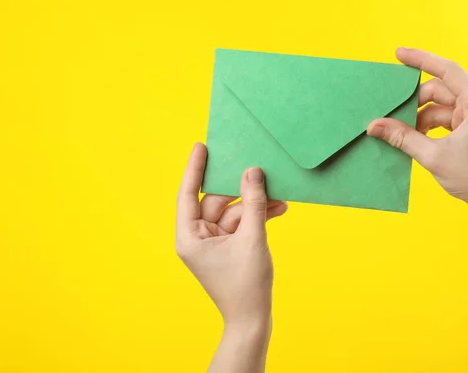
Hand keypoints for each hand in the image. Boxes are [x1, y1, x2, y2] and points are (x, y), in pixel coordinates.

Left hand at [175, 143, 287, 328]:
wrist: (253, 321)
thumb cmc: (246, 286)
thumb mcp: (252, 238)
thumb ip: (254, 203)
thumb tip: (252, 172)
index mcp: (189, 236)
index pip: (189, 194)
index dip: (195, 168)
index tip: (202, 146)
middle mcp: (197, 237)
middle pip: (217, 201)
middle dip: (241, 190)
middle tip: (259, 169)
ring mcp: (213, 243)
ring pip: (233, 212)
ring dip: (255, 205)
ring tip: (279, 196)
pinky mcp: (228, 247)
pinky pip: (241, 224)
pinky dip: (257, 217)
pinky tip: (278, 209)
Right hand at [367, 47, 467, 209]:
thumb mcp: (432, 155)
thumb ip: (402, 137)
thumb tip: (374, 126)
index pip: (446, 70)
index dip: (421, 60)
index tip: (399, 54)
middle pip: (439, 90)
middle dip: (414, 101)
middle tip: (390, 111)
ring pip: (439, 107)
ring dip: (418, 117)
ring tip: (399, 132)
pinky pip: (443, 119)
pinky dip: (426, 126)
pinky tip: (412, 138)